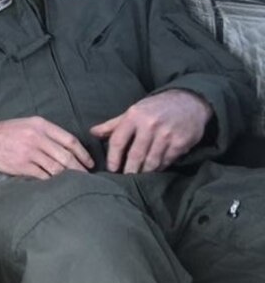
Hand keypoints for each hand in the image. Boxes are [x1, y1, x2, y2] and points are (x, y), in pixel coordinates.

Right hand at [0, 117, 93, 178]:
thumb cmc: (11, 132)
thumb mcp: (30, 124)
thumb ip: (49, 134)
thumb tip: (71, 150)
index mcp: (41, 125)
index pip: (70, 141)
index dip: (84, 154)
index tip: (90, 164)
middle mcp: (36, 137)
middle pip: (66, 157)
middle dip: (80, 169)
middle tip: (87, 178)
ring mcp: (29, 152)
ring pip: (57, 168)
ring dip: (68, 177)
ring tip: (76, 183)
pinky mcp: (22, 166)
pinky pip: (43, 176)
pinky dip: (53, 182)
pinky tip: (58, 185)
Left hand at [90, 89, 212, 173]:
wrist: (188, 102)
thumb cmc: (155, 108)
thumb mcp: (133, 111)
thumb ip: (113, 124)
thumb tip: (93, 132)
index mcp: (134, 116)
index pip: (118, 141)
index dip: (113, 158)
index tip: (111, 170)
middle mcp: (150, 125)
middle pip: (135, 154)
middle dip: (129, 170)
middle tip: (124, 180)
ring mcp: (166, 135)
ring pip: (151, 161)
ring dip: (144, 172)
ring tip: (138, 179)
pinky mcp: (180, 143)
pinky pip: (166, 161)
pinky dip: (159, 168)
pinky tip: (154, 171)